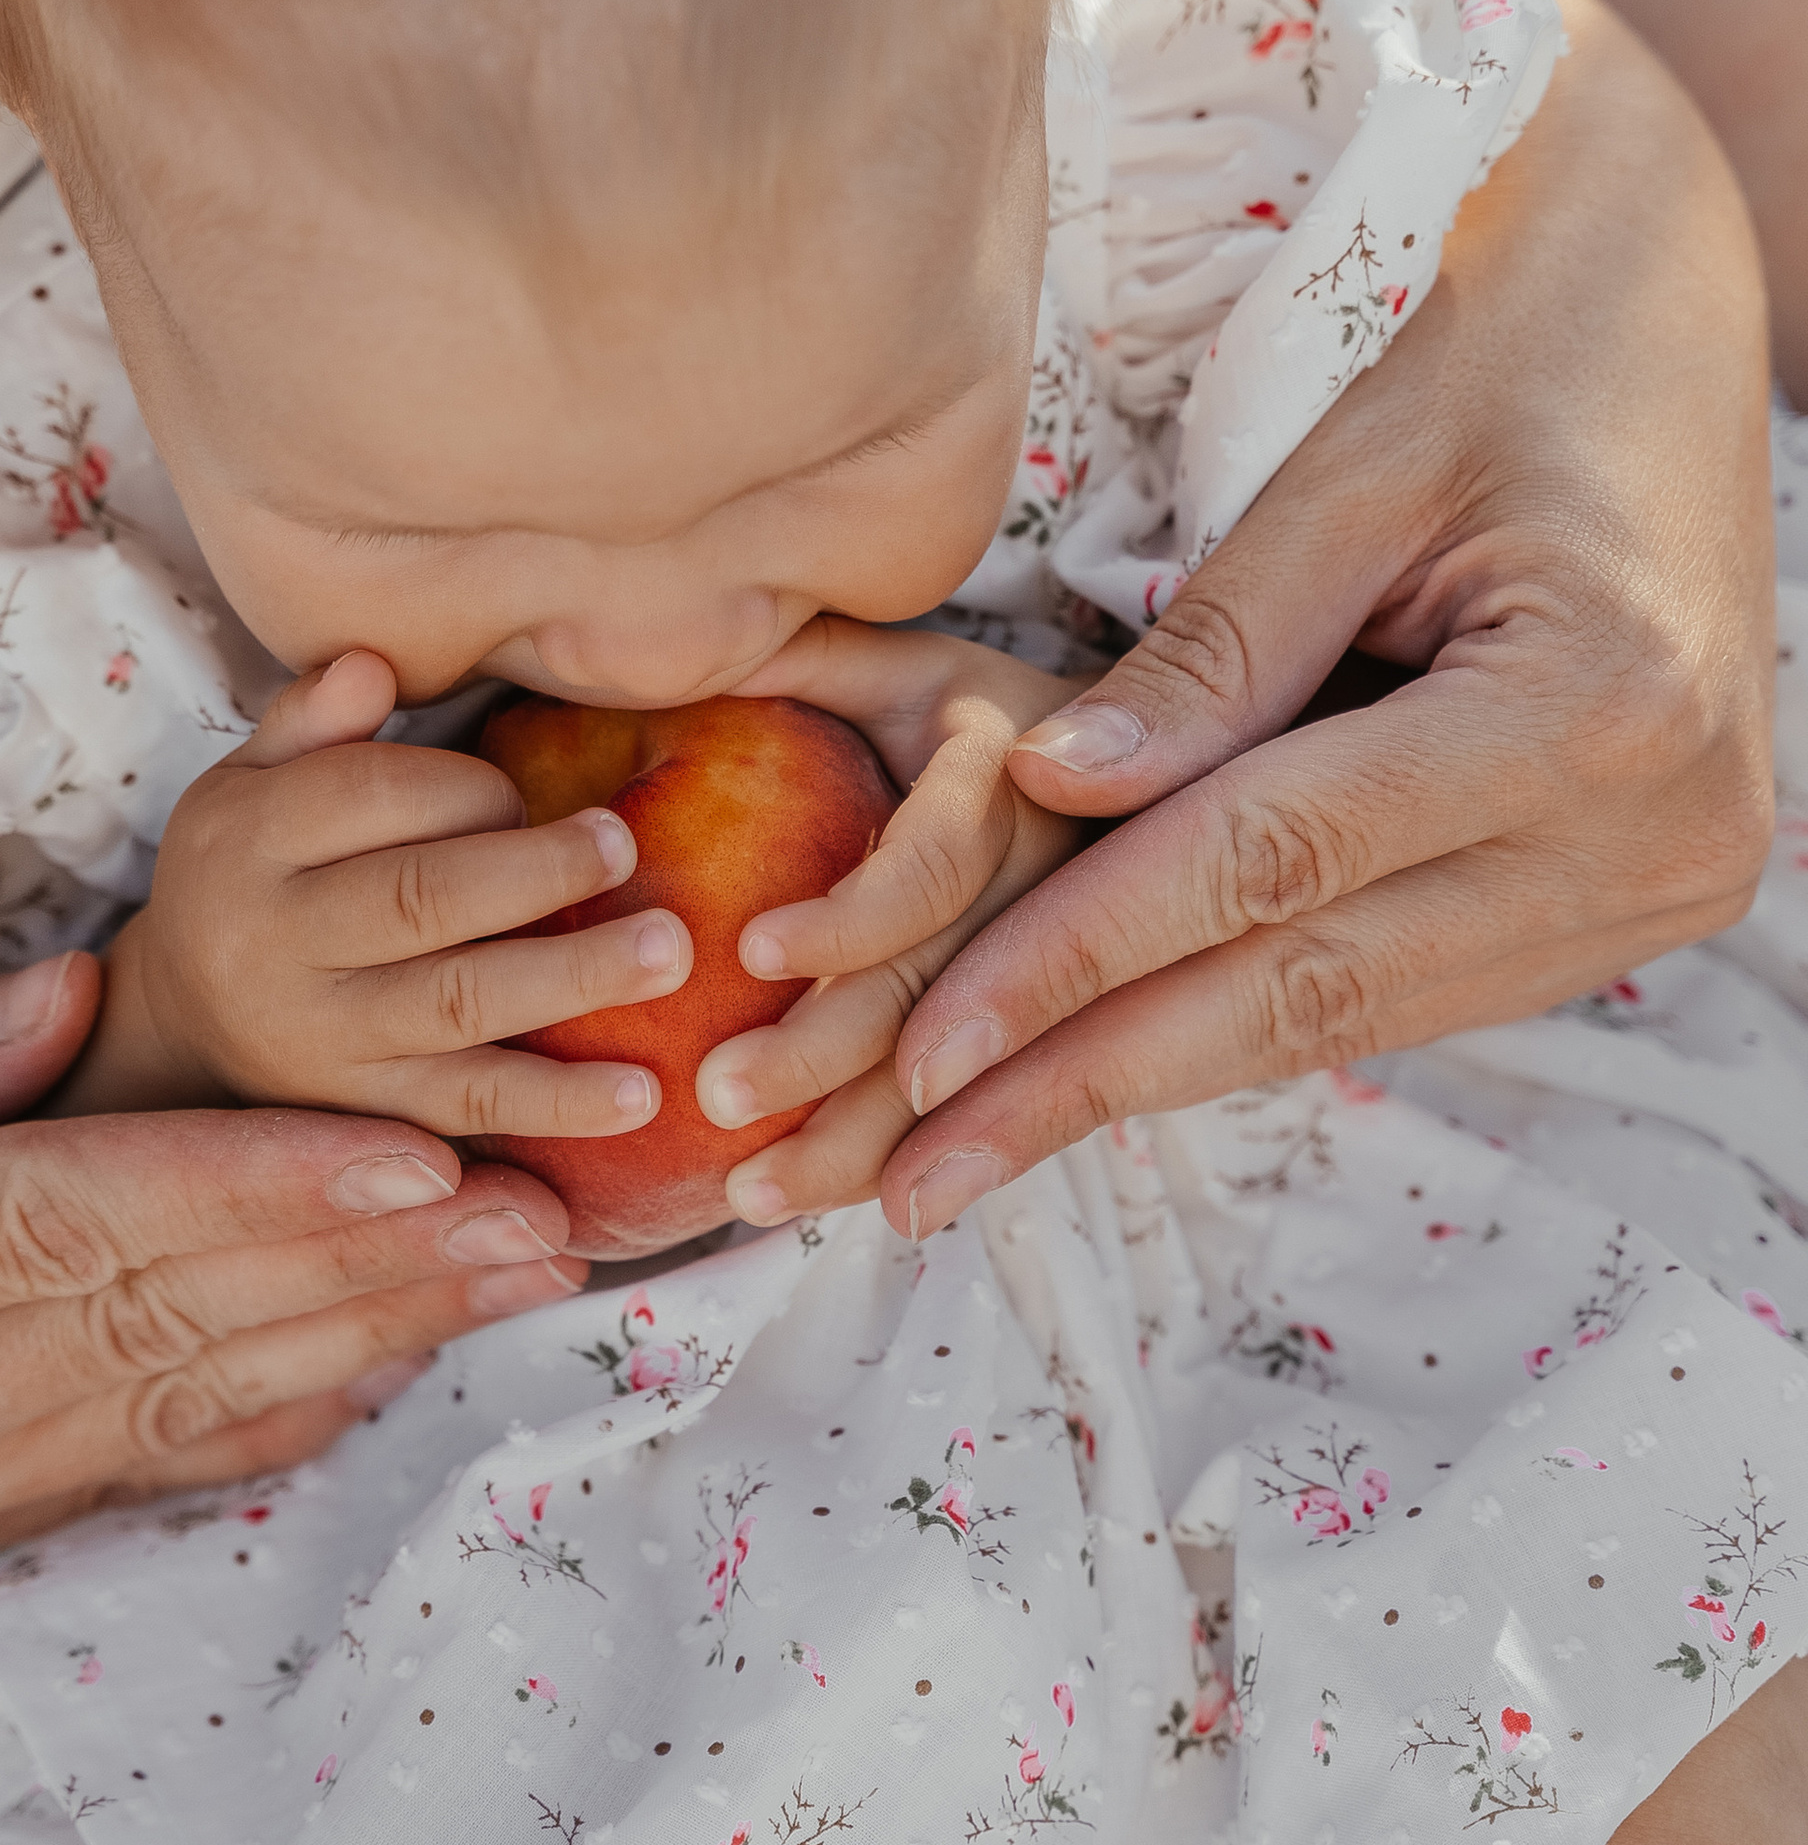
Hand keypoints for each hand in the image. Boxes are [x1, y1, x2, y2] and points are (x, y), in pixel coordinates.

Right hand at [0, 951, 582, 1594]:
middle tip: (546, 1220)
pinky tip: (354, 1378)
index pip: (64, 1234)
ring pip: (146, 1426)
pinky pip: (84, 1486)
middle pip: (143, 1343)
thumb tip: (76, 1008)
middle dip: (358, 1275)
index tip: (421, 1149)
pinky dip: (231, 1429)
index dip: (259, 1187)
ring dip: (340, 1350)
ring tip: (499, 1289)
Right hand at [68, 649, 697, 1142]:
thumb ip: (311, 722)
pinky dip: (558, 1106)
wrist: (185, 1023)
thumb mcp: (252, 782)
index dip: (469, 789)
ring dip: (570, 980)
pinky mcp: (363, 1116)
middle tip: (627, 847)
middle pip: (418, 899)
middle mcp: (274, 940)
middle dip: (535, 872)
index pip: (371, 796)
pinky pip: (469, 1108)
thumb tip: (370, 664)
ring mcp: (319, 1039)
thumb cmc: (254, 874)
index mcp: (249, 837)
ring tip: (669, 953)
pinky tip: (641, 1093)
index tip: (532, 795)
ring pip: (456, 1006)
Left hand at [673, 617, 1080, 1222]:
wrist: (1167, 772)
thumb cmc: (985, 712)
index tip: (747, 952)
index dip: (846, 912)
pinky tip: (854, 1207)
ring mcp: (1092, 963)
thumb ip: (809, 658)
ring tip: (746, 1193)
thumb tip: (677, 637)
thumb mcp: (912, 665)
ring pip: (979, 1075)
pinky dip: (931, 1164)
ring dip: (864, 1143)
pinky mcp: (1097, 1025)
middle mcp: (1065, 874)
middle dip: (828, 1061)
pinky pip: (1014, 1106)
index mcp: (1014, 771)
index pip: (931, 861)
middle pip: (944, 988)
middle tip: (713, 1100)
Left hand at [881, 0, 1775, 1239]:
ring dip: (1147, 1076)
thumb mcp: (1351, 462)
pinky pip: (1397, 981)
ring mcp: (1653, 885)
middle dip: (1087, 1078)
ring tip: (965, 1155)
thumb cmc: (1504, 330)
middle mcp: (1652, 831)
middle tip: (905, 1174)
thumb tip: (1054, 794)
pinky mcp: (1624, 899)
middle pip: (1307, 985)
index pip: (1273, 862)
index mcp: (1592, 705)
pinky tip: (1097, 1068)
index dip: (1083, 957)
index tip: (921, 1043)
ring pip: (1346, 1013)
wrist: (1672, 311)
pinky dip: (1240, 1015)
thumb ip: (1216, 646)